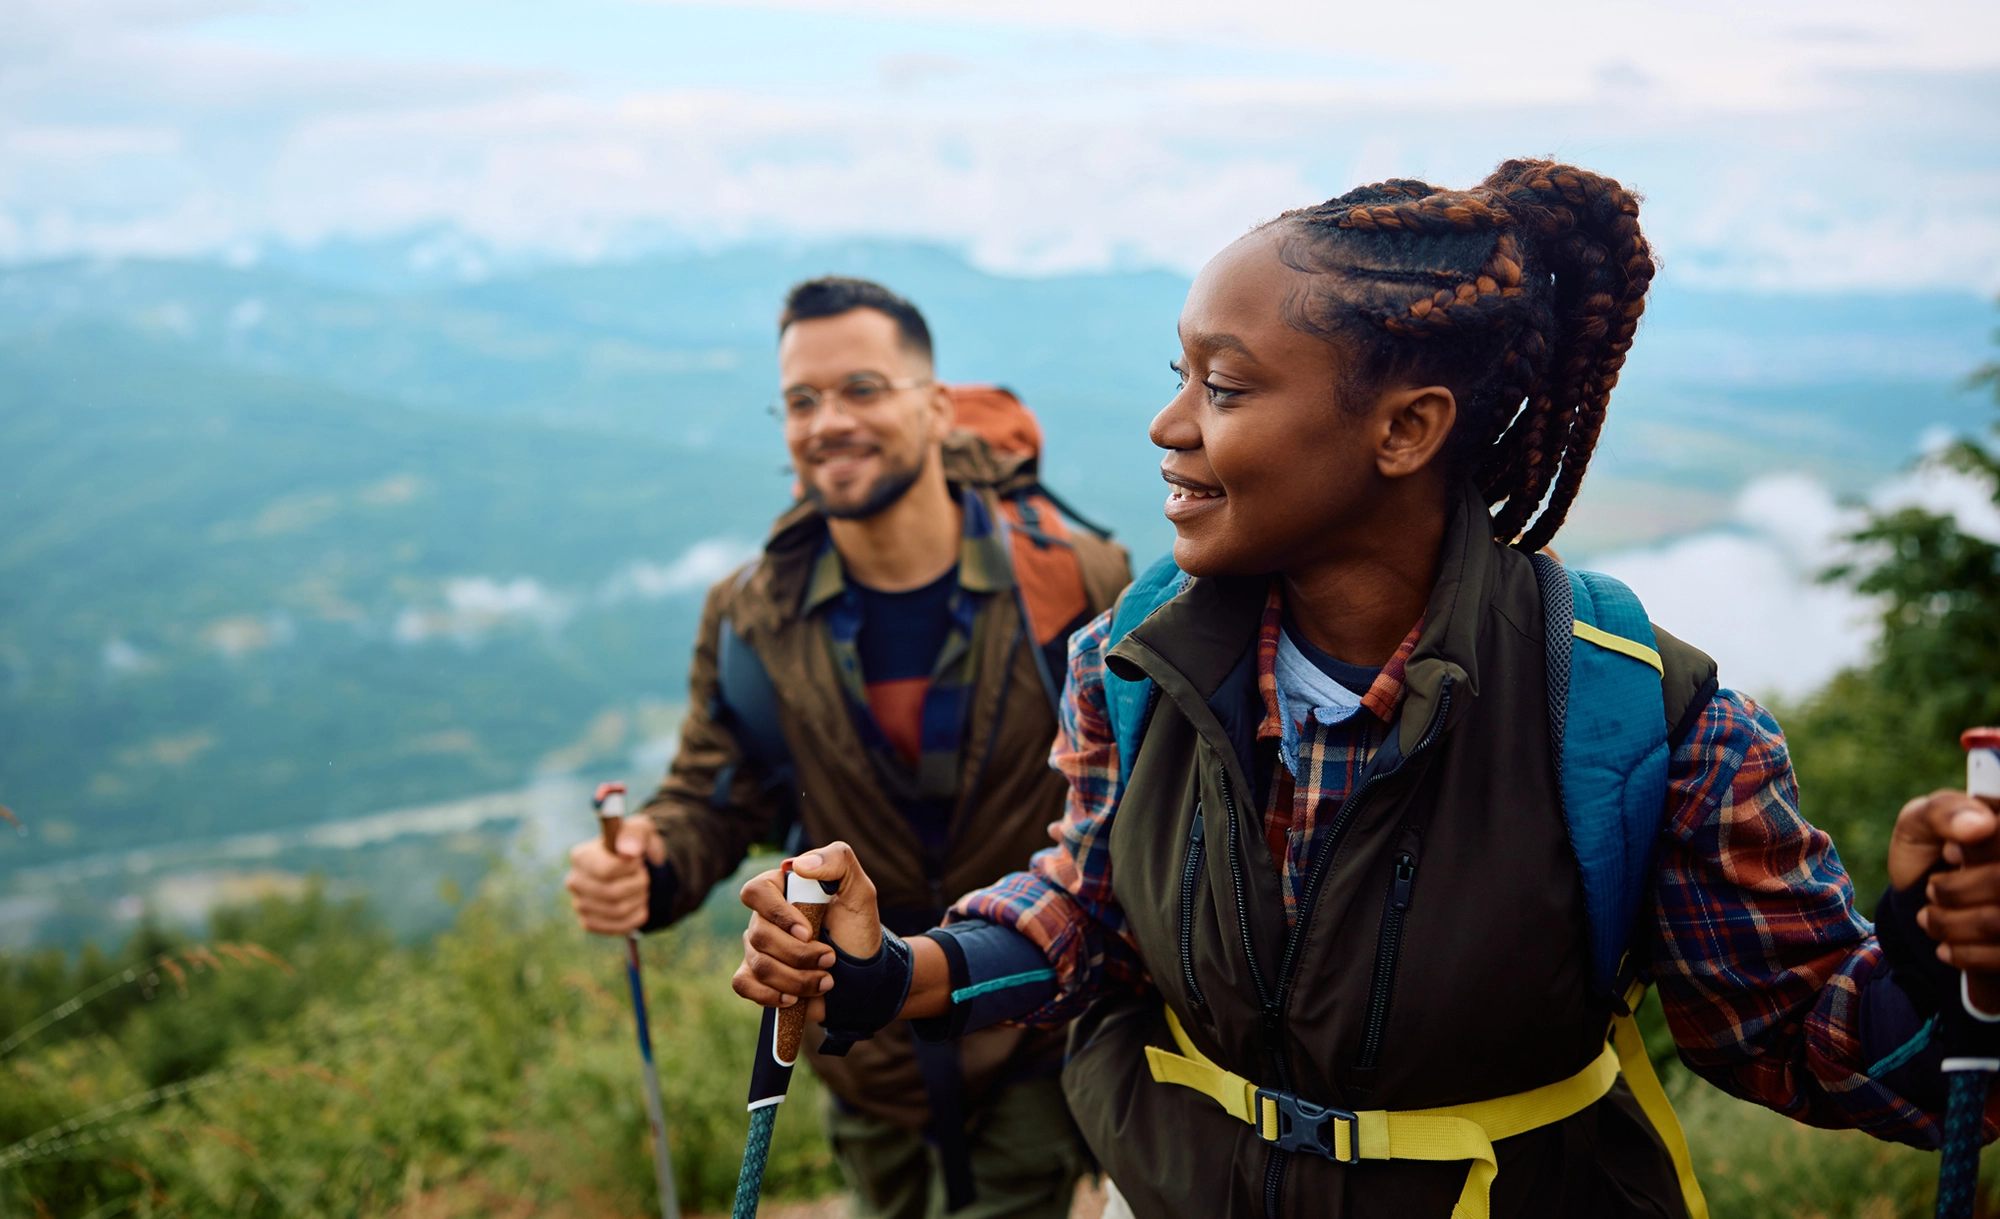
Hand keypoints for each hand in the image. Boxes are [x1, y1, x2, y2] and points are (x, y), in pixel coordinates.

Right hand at [564, 817, 664, 934]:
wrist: (634, 867)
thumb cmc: (634, 845)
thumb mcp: (640, 830)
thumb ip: (635, 834)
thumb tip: (628, 852)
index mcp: (581, 856)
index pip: (607, 871)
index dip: (631, 868)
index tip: (637, 860)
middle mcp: (574, 881)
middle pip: (614, 893)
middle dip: (638, 884)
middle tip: (642, 875)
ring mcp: (579, 904)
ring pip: (619, 911)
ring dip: (640, 899)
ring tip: (639, 887)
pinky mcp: (589, 923)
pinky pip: (619, 927)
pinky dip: (637, 916)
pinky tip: (637, 903)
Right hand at [732, 841, 881, 1018]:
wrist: (863, 975)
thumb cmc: (858, 930)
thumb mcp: (861, 892)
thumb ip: (838, 861)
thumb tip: (798, 864)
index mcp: (782, 889)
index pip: (757, 891)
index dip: (778, 914)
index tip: (807, 932)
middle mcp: (764, 917)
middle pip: (759, 935)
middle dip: (799, 955)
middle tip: (830, 959)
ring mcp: (757, 947)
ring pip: (758, 964)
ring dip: (797, 979)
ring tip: (826, 981)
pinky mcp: (756, 976)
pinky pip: (743, 984)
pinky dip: (769, 995)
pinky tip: (793, 999)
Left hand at [1891, 790, 1999, 1009]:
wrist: (1924, 898)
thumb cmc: (1929, 848)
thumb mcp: (1922, 821)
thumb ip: (1944, 811)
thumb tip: (1980, 824)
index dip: (1976, 853)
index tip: (1949, 852)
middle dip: (1956, 891)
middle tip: (1933, 889)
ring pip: (1998, 923)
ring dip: (1953, 924)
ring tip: (1930, 917)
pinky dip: (1966, 954)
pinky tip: (1946, 947)